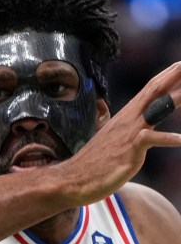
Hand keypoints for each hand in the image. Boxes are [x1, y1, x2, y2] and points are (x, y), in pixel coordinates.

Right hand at [65, 61, 180, 203]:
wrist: (72, 180)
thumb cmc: (92, 165)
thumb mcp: (112, 143)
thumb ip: (126, 133)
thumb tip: (136, 132)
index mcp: (125, 118)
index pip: (149, 90)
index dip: (166, 75)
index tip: (180, 64)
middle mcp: (128, 121)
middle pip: (154, 91)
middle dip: (174, 75)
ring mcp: (128, 135)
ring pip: (156, 108)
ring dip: (177, 97)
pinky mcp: (129, 152)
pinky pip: (150, 140)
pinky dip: (168, 139)